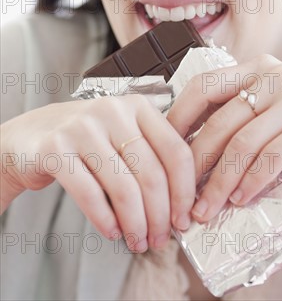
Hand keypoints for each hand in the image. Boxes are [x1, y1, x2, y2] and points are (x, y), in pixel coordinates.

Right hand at [1, 95, 194, 250]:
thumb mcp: (124, 135)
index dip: (185, 191)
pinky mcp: (56, 148)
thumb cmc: (87, 139)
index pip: (175, 151)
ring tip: (138, 240)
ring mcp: (82, 127)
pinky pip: (90, 195)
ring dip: (135, 223)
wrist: (32, 135)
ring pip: (124, 188)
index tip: (184, 217)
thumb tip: (181, 206)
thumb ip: (152, 158)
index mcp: (138, 106)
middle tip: (161, 238)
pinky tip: (113, 231)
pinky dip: (106, 220)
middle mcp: (113, 111)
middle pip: (152, 174)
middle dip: (160, 215)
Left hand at [168, 54, 281, 221]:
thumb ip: (235, 122)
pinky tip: (241, 200)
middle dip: (196, 163)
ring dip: (221, 181)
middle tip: (182, 194)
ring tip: (207, 207)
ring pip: (244, 142)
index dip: (177, 117)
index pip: (203, 85)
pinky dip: (252, 182)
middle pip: (220, 120)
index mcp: (257, 66)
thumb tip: (186, 153)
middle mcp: (275, 73)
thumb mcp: (268, 117)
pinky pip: (273, 155)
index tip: (162, 149)